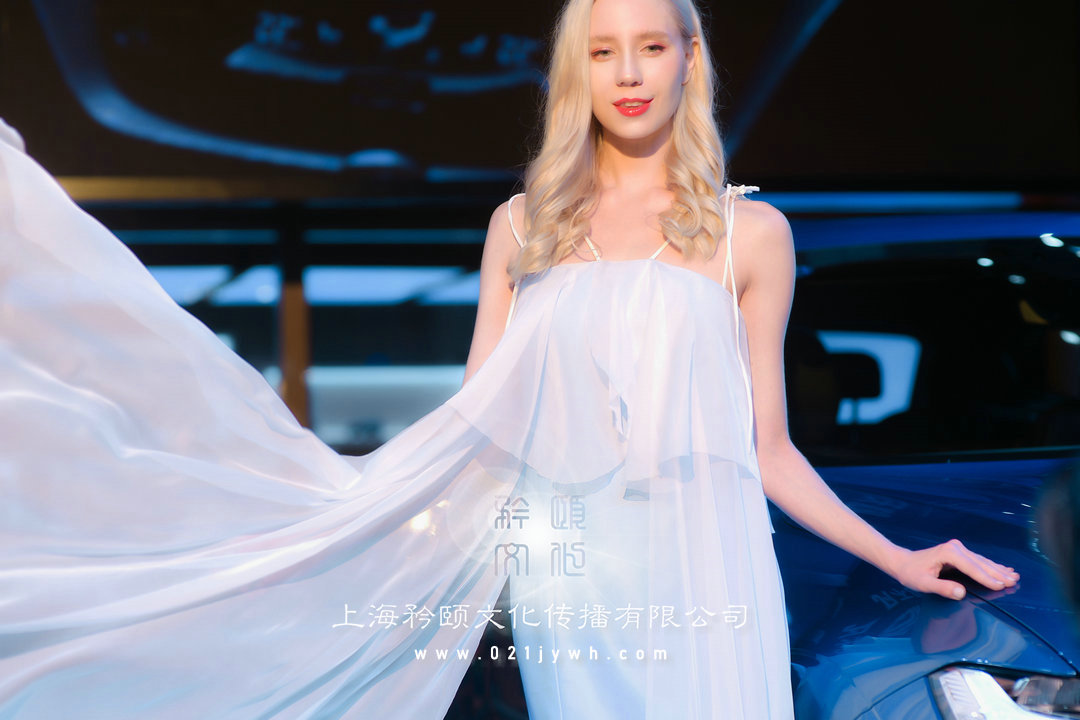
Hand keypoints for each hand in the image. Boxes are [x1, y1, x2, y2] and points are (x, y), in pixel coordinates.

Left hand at [889, 539, 1019, 599]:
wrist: (902, 562)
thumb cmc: (911, 573)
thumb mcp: (923, 583)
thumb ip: (942, 588)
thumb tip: (961, 592)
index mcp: (949, 553)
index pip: (972, 568)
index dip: (987, 578)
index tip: (1001, 586)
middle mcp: (955, 548)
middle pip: (981, 563)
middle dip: (998, 573)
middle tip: (1014, 581)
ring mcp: (958, 549)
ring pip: (982, 561)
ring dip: (998, 570)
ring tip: (1014, 576)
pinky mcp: (959, 553)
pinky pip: (978, 561)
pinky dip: (991, 566)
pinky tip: (1003, 569)